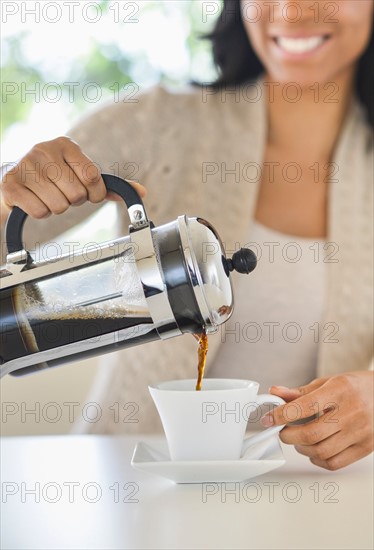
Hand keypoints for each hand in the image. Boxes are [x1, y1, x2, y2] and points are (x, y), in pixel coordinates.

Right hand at [0, 136, 145, 222]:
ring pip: (58, 206)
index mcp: (66, 144)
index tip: (87, 193)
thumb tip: (142, 193)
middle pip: (76, 195)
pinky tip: (35, 201)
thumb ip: (109, 185)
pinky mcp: (11, 184)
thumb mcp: (81, 176)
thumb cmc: (55, 180)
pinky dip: (41, 213)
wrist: (16, 181)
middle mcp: (44, 150)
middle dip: (74, 201)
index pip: (93, 177)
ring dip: (57, 208)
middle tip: (63, 193)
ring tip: (48, 196)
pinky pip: (39, 212)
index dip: (94, 193)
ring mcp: (25, 166)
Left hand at [261, 371, 373, 469]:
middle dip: (288, 435)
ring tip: (298, 440)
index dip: (281, 415)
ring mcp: (360, 432)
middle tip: (282, 432)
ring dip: (302, 448)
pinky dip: (318, 459)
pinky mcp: (365, 447)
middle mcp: (351, 412)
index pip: (304, 406)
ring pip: (321, 451)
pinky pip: (335, 463)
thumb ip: (300, 392)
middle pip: (311, 433)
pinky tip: (314, 450)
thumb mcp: (328, 382)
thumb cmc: (355, 387)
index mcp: (339, 391)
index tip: (269, 419)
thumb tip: (275, 392)